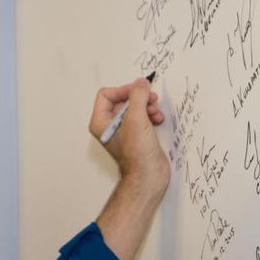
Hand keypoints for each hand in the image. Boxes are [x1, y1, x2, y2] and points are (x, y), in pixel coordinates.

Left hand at [90, 78, 170, 259]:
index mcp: (101, 122)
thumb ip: (137, 96)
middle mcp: (110, 126)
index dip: (123, 90)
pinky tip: (158, 119)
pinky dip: (151, 114)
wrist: (149, 176)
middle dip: (139, 98)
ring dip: (147, 106)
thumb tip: (141, 82)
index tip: (138, 92)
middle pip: (123, 99)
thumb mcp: (136, 119)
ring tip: (155, 112)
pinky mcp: (137, 135)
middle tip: (151, 99)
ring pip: (135, 107)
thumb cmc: (137, 155)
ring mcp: (124, 131)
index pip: (106, 94)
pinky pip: (143, 116)